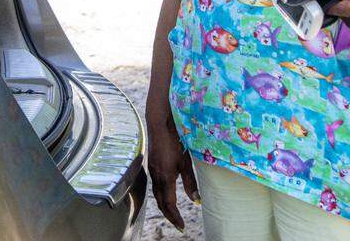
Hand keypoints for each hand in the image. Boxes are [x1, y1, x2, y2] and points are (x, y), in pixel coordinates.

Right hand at [145, 109, 198, 230]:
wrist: (159, 124)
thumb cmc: (175, 140)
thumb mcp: (185, 162)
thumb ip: (190, 182)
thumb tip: (196, 200)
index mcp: (165, 177)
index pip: (169, 204)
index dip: (175, 217)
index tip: (182, 226)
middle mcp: (156, 176)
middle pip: (161, 202)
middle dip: (169, 215)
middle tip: (178, 224)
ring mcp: (152, 170)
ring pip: (157, 194)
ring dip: (164, 206)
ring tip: (173, 213)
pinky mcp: (152, 165)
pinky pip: (155, 186)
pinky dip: (161, 195)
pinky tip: (167, 194)